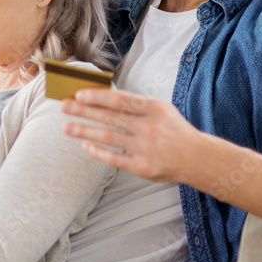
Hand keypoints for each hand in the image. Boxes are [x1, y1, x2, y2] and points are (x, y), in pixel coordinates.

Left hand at [60, 87, 202, 183]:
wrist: (197, 158)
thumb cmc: (172, 129)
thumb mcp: (160, 109)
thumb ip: (134, 104)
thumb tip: (99, 97)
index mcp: (155, 109)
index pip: (122, 100)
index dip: (99, 97)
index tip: (79, 94)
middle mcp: (150, 127)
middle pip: (111, 117)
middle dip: (84, 111)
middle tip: (64, 106)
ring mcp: (146, 148)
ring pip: (109, 137)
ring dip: (85, 131)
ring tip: (66, 127)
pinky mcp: (143, 167)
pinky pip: (115, 159)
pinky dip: (98, 152)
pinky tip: (85, 146)